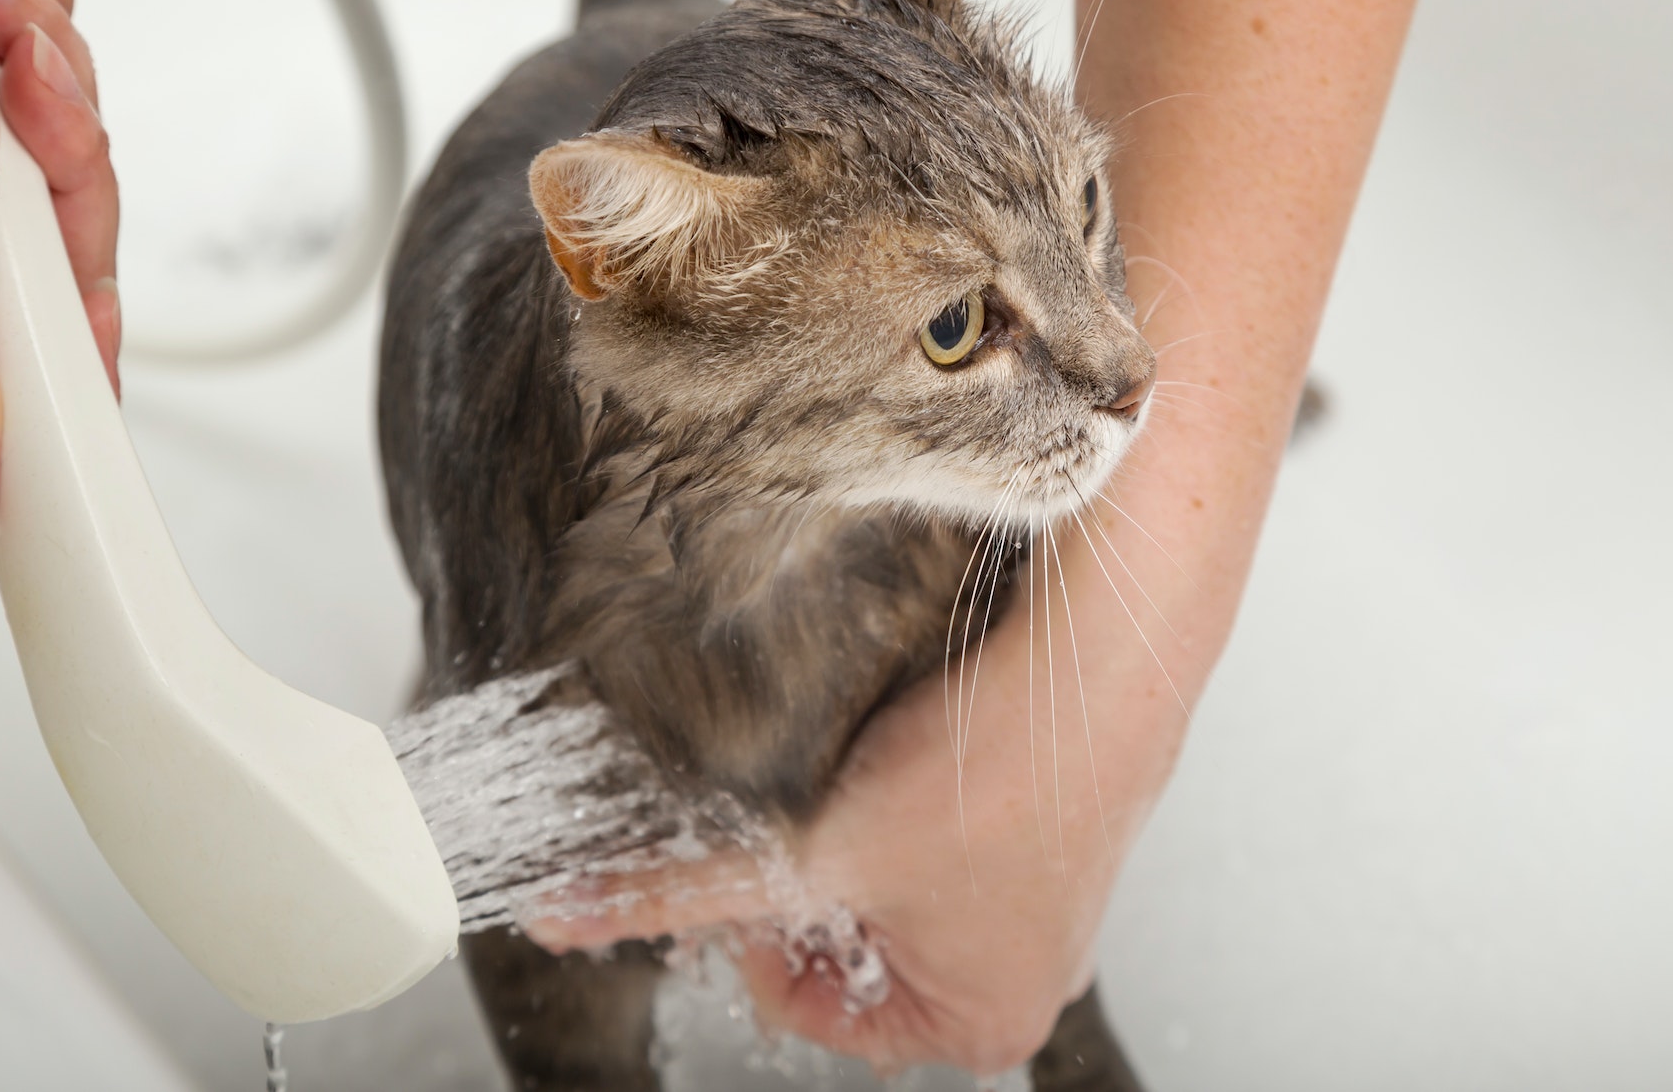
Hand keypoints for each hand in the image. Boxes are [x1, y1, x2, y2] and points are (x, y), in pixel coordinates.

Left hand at [524, 565, 1176, 1074]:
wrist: (1104, 649)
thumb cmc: (1003, 773)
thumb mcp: (819, 853)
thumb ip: (686, 890)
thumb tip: (568, 916)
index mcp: (983, 1022)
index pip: (810, 1010)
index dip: (757, 939)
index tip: (757, 867)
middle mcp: (1019, 967)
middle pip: (848, 942)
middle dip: (810, 877)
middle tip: (809, 810)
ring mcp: (1039, 892)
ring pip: (888, 874)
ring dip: (853, 824)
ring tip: (870, 766)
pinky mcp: (1042, 816)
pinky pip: (938, 822)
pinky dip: (902, 786)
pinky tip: (908, 737)